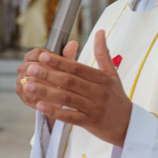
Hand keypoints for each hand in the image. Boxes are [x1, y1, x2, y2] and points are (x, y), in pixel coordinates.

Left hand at [15, 30, 130, 146]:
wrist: (129, 126)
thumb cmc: (117, 99)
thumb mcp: (113, 75)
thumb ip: (103, 54)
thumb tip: (100, 32)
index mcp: (102, 79)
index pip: (77, 68)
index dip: (60, 62)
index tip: (43, 56)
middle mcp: (98, 92)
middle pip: (69, 81)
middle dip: (48, 75)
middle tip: (31, 69)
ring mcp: (93, 108)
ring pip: (66, 98)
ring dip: (46, 92)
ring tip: (28, 86)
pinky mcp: (89, 123)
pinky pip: (69, 117)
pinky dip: (54, 111)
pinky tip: (40, 105)